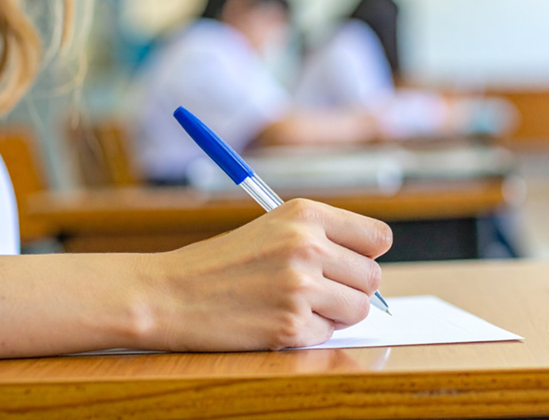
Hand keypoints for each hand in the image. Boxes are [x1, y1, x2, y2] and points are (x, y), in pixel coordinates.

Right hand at [139, 199, 391, 350]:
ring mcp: (299, 286)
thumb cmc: (224, 262)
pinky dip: (309, 332)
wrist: (169, 293)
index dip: (368, 254)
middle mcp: (306, 245)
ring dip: (335, 313)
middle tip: (319, 290)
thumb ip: (326, 239)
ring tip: (299, 304)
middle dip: (352, 288)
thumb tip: (373, 266)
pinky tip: (278, 318)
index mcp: (305, 214)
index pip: (378, 237)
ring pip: (359, 308)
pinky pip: (328, 333)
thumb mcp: (275, 228)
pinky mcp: (290, 324)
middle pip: (373, 276)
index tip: (352, 263)